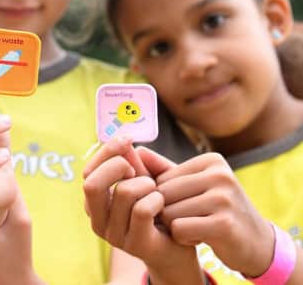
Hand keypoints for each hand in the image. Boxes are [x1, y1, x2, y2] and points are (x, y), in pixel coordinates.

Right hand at [83, 138, 204, 284]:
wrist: (179, 249)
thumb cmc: (160, 210)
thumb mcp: (146, 181)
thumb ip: (135, 163)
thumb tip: (125, 142)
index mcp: (95, 204)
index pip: (87, 172)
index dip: (106, 152)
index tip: (127, 140)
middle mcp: (98, 221)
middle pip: (92, 184)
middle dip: (117, 166)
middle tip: (136, 169)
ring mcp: (115, 236)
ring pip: (124, 193)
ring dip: (146, 184)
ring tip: (155, 191)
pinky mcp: (136, 244)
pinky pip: (142, 209)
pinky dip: (156, 199)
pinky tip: (162, 205)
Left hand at [156, 152, 274, 276]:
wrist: (255, 242)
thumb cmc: (218, 210)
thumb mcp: (194, 186)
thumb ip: (165, 170)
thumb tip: (137, 150)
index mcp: (211, 161)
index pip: (161, 179)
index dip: (164, 199)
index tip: (187, 205)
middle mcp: (219, 175)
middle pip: (162, 195)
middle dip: (167, 213)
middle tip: (189, 220)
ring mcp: (224, 198)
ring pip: (168, 213)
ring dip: (176, 227)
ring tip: (198, 226)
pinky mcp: (224, 224)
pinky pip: (179, 229)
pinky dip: (184, 238)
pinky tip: (202, 238)